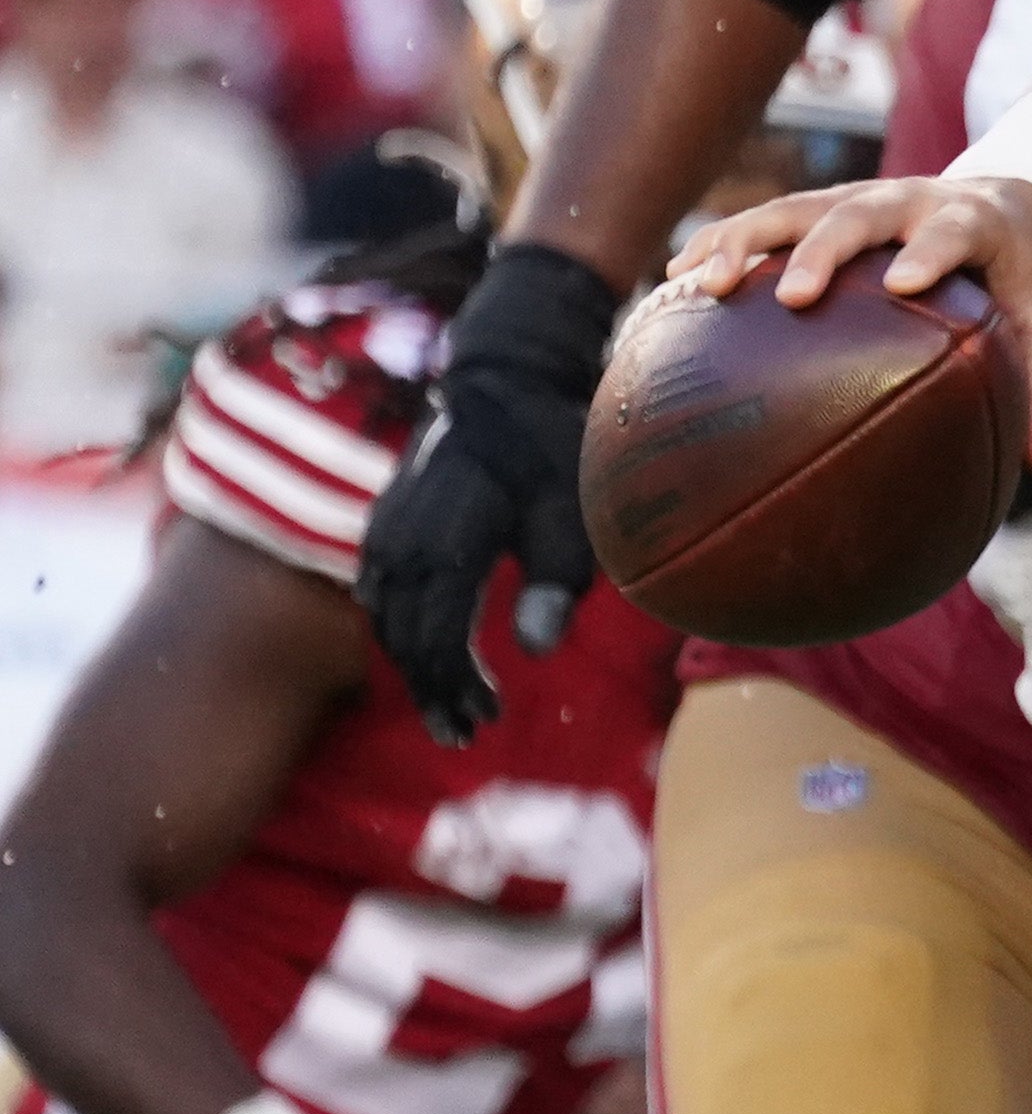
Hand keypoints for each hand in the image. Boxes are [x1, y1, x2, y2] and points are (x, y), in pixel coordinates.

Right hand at [353, 245, 623, 746]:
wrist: (504, 380)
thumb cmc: (551, 448)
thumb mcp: (572, 514)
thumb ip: (558, 582)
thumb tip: (538, 653)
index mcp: (446, 543)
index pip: (434, 641)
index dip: (456, 688)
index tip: (486, 720)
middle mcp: (400, 540)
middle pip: (402, 641)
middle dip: (432, 692)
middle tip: (467, 732)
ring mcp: (384, 530)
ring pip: (384, 620)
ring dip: (413, 667)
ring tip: (453, 707)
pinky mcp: (383, 522)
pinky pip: (377, 593)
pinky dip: (399, 631)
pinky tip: (429, 654)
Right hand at [664, 177, 1031, 468]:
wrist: (1005, 196)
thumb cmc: (1023, 274)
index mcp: (971, 221)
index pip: (950, 230)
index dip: (929, 249)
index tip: (907, 281)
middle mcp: (907, 199)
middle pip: (857, 213)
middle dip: (822, 249)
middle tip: (793, 295)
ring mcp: (857, 197)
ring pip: (793, 208)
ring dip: (745, 240)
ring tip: (701, 283)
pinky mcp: (821, 205)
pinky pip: (763, 220)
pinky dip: (721, 243)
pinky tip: (675, 281)